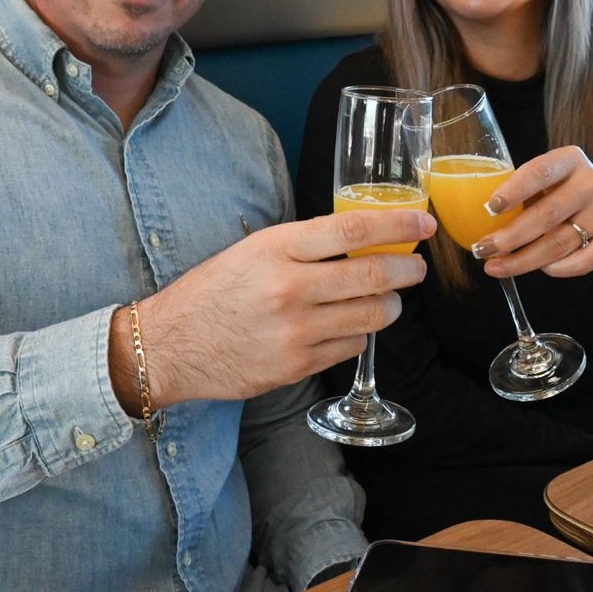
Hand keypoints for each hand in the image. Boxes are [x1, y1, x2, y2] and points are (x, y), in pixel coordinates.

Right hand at [123, 209, 435, 407]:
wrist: (170, 345)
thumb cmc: (212, 292)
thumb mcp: (252, 250)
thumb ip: (303, 245)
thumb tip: (360, 239)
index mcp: (276, 248)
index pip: (353, 230)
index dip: (397, 226)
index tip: (422, 225)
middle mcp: (289, 288)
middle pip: (373, 276)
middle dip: (407, 271)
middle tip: (417, 268)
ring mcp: (295, 331)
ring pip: (370, 316)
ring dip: (390, 307)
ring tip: (388, 300)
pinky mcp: (296, 365)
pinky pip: (350, 348)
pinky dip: (359, 335)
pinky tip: (349, 327)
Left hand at [469, 146, 592, 278]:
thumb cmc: (557, 188)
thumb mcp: (541, 178)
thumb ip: (517, 189)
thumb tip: (473, 215)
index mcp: (570, 159)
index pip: (540, 172)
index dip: (514, 190)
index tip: (489, 208)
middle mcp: (592, 183)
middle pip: (548, 215)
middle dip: (511, 237)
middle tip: (483, 249)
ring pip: (560, 243)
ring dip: (524, 260)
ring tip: (496, 267)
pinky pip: (583, 262)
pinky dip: (557, 269)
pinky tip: (538, 270)